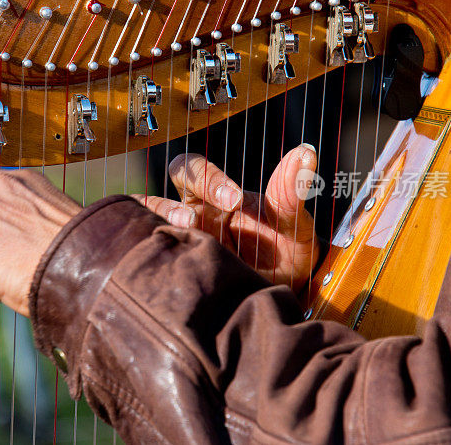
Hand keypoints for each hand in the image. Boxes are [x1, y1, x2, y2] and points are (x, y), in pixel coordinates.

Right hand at [134, 145, 319, 290]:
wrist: (284, 297)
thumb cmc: (287, 255)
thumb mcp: (293, 226)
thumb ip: (291, 192)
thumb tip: (306, 152)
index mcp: (217, 196)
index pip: (194, 169)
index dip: (207, 178)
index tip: (233, 199)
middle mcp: (193, 213)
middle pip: (166, 188)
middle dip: (178, 199)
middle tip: (195, 219)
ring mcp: (181, 241)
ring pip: (148, 217)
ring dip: (161, 219)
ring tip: (183, 231)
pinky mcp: (173, 268)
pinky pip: (145, 252)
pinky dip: (144, 248)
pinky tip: (162, 259)